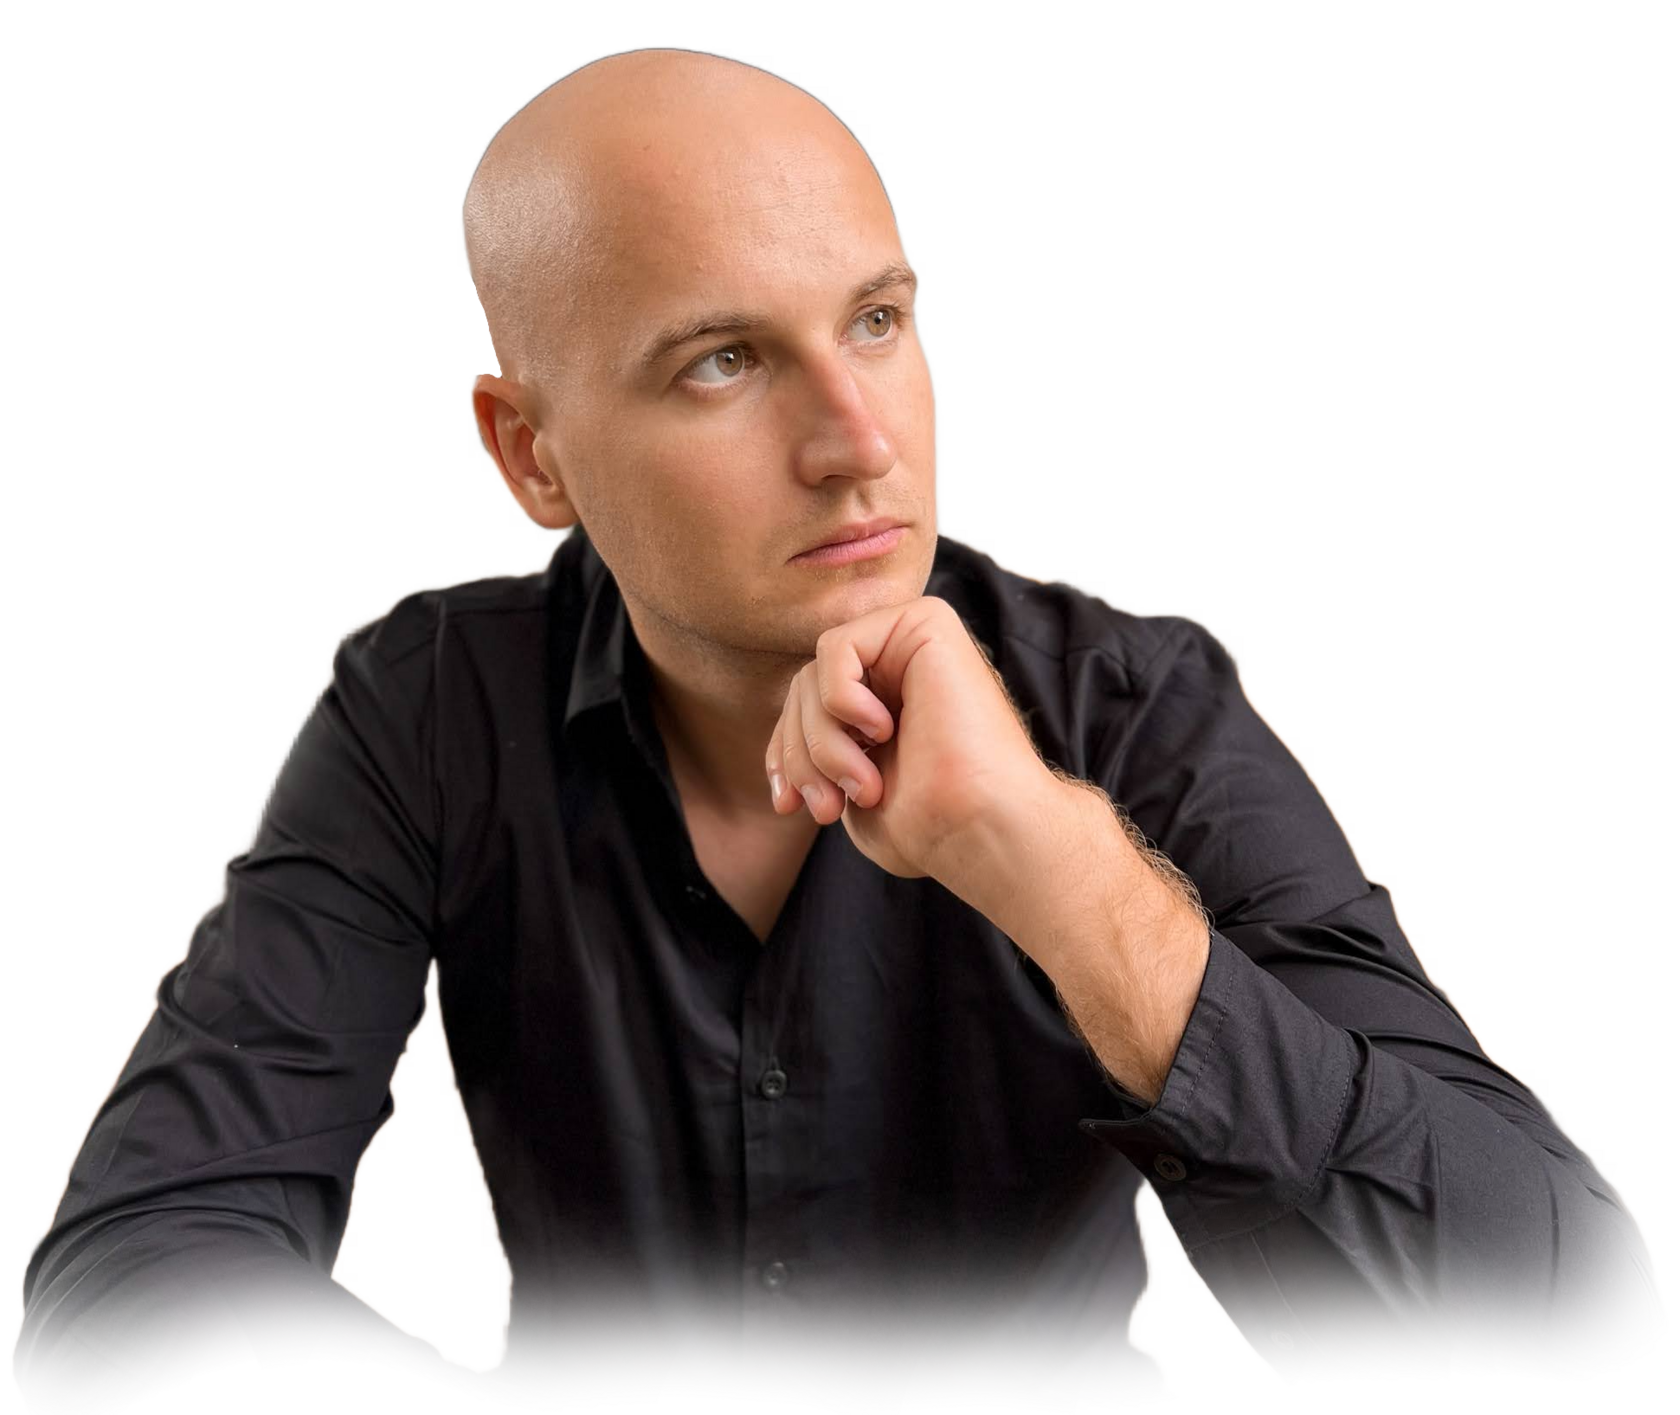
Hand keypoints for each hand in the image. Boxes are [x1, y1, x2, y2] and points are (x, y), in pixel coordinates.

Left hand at [765, 596, 1052, 882]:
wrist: (980, 830)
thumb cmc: (927, 827)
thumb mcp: (847, 789)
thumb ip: (820, 752)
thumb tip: (780, 745)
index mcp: (888, 701)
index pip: (804, 708)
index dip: (785, 754)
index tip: (788, 804)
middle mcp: (902, 665)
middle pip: (804, 690)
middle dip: (801, 755)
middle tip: (827, 807)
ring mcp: (914, 641)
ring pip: (814, 674)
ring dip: (823, 742)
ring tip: (863, 785)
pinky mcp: (925, 623)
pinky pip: (836, 647)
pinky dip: (842, 699)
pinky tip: (884, 730)